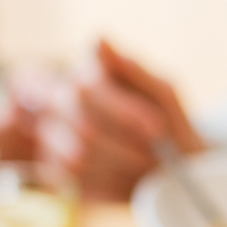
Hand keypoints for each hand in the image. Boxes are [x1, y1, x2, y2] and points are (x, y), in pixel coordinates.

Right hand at [38, 39, 203, 199]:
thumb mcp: (163, 93)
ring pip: (76, 158)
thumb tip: (100, 40)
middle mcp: (60, 104)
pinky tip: (135, 184)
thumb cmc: (167, 122)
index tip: (158, 128)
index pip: (88, 86)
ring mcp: (53, 140)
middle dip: (127, 146)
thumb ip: (135, 70)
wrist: (174, 166)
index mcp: (85, 75)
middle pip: (82, 126)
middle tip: (159, 157)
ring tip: (151, 170)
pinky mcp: (59, 175)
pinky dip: (112, 186)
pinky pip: (78, 185)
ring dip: (122, 167)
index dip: (124, 110)